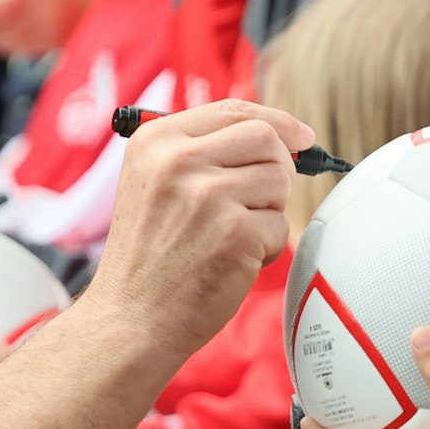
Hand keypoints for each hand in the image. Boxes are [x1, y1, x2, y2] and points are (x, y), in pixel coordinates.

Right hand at [85, 99, 309, 359]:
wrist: (129, 318)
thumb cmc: (147, 257)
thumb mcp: (152, 184)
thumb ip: (200, 151)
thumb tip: (279, 133)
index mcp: (155, 142)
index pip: (233, 110)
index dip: (275, 121)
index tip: (300, 136)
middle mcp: (178, 161)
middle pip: (266, 138)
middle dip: (277, 168)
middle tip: (260, 201)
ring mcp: (208, 196)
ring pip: (279, 180)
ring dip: (269, 211)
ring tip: (233, 236)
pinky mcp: (235, 233)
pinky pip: (281, 226)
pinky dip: (266, 249)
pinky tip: (231, 262)